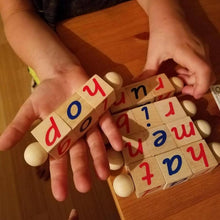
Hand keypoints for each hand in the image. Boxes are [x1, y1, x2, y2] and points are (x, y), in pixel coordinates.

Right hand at [0, 66, 122, 200]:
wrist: (60, 74)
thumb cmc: (47, 92)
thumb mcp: (30, 109)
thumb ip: (19, 127)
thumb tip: (0, 145)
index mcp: (60, 136)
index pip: (58, 160)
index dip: (59, 177)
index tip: (60, 194)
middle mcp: (76, 133)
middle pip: (79, 154)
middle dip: (81, 170)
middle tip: (84, 187)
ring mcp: (89, 123)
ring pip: (95, 143)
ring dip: (100, 157)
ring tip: (104, 174)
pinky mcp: (100, 111)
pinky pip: (107, 124)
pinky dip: (112, 134)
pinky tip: (118, 145)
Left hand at [137, 16, 215, 98]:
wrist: (168, 14)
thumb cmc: (162, 31)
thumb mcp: (154, 54)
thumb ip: (148, 71)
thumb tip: (139, 84)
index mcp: (189, 53)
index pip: (204, 72)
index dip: (201, 87)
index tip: (193, 95)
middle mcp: (200, 51)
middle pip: (207, 75)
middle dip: (196, 86)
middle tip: (181, 90)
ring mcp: (202, 50)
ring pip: (205, 71)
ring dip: (193, 79)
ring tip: (177, 79)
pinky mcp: (200, 49)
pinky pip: (201, 65)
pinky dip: (192, 72)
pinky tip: (179, 70)